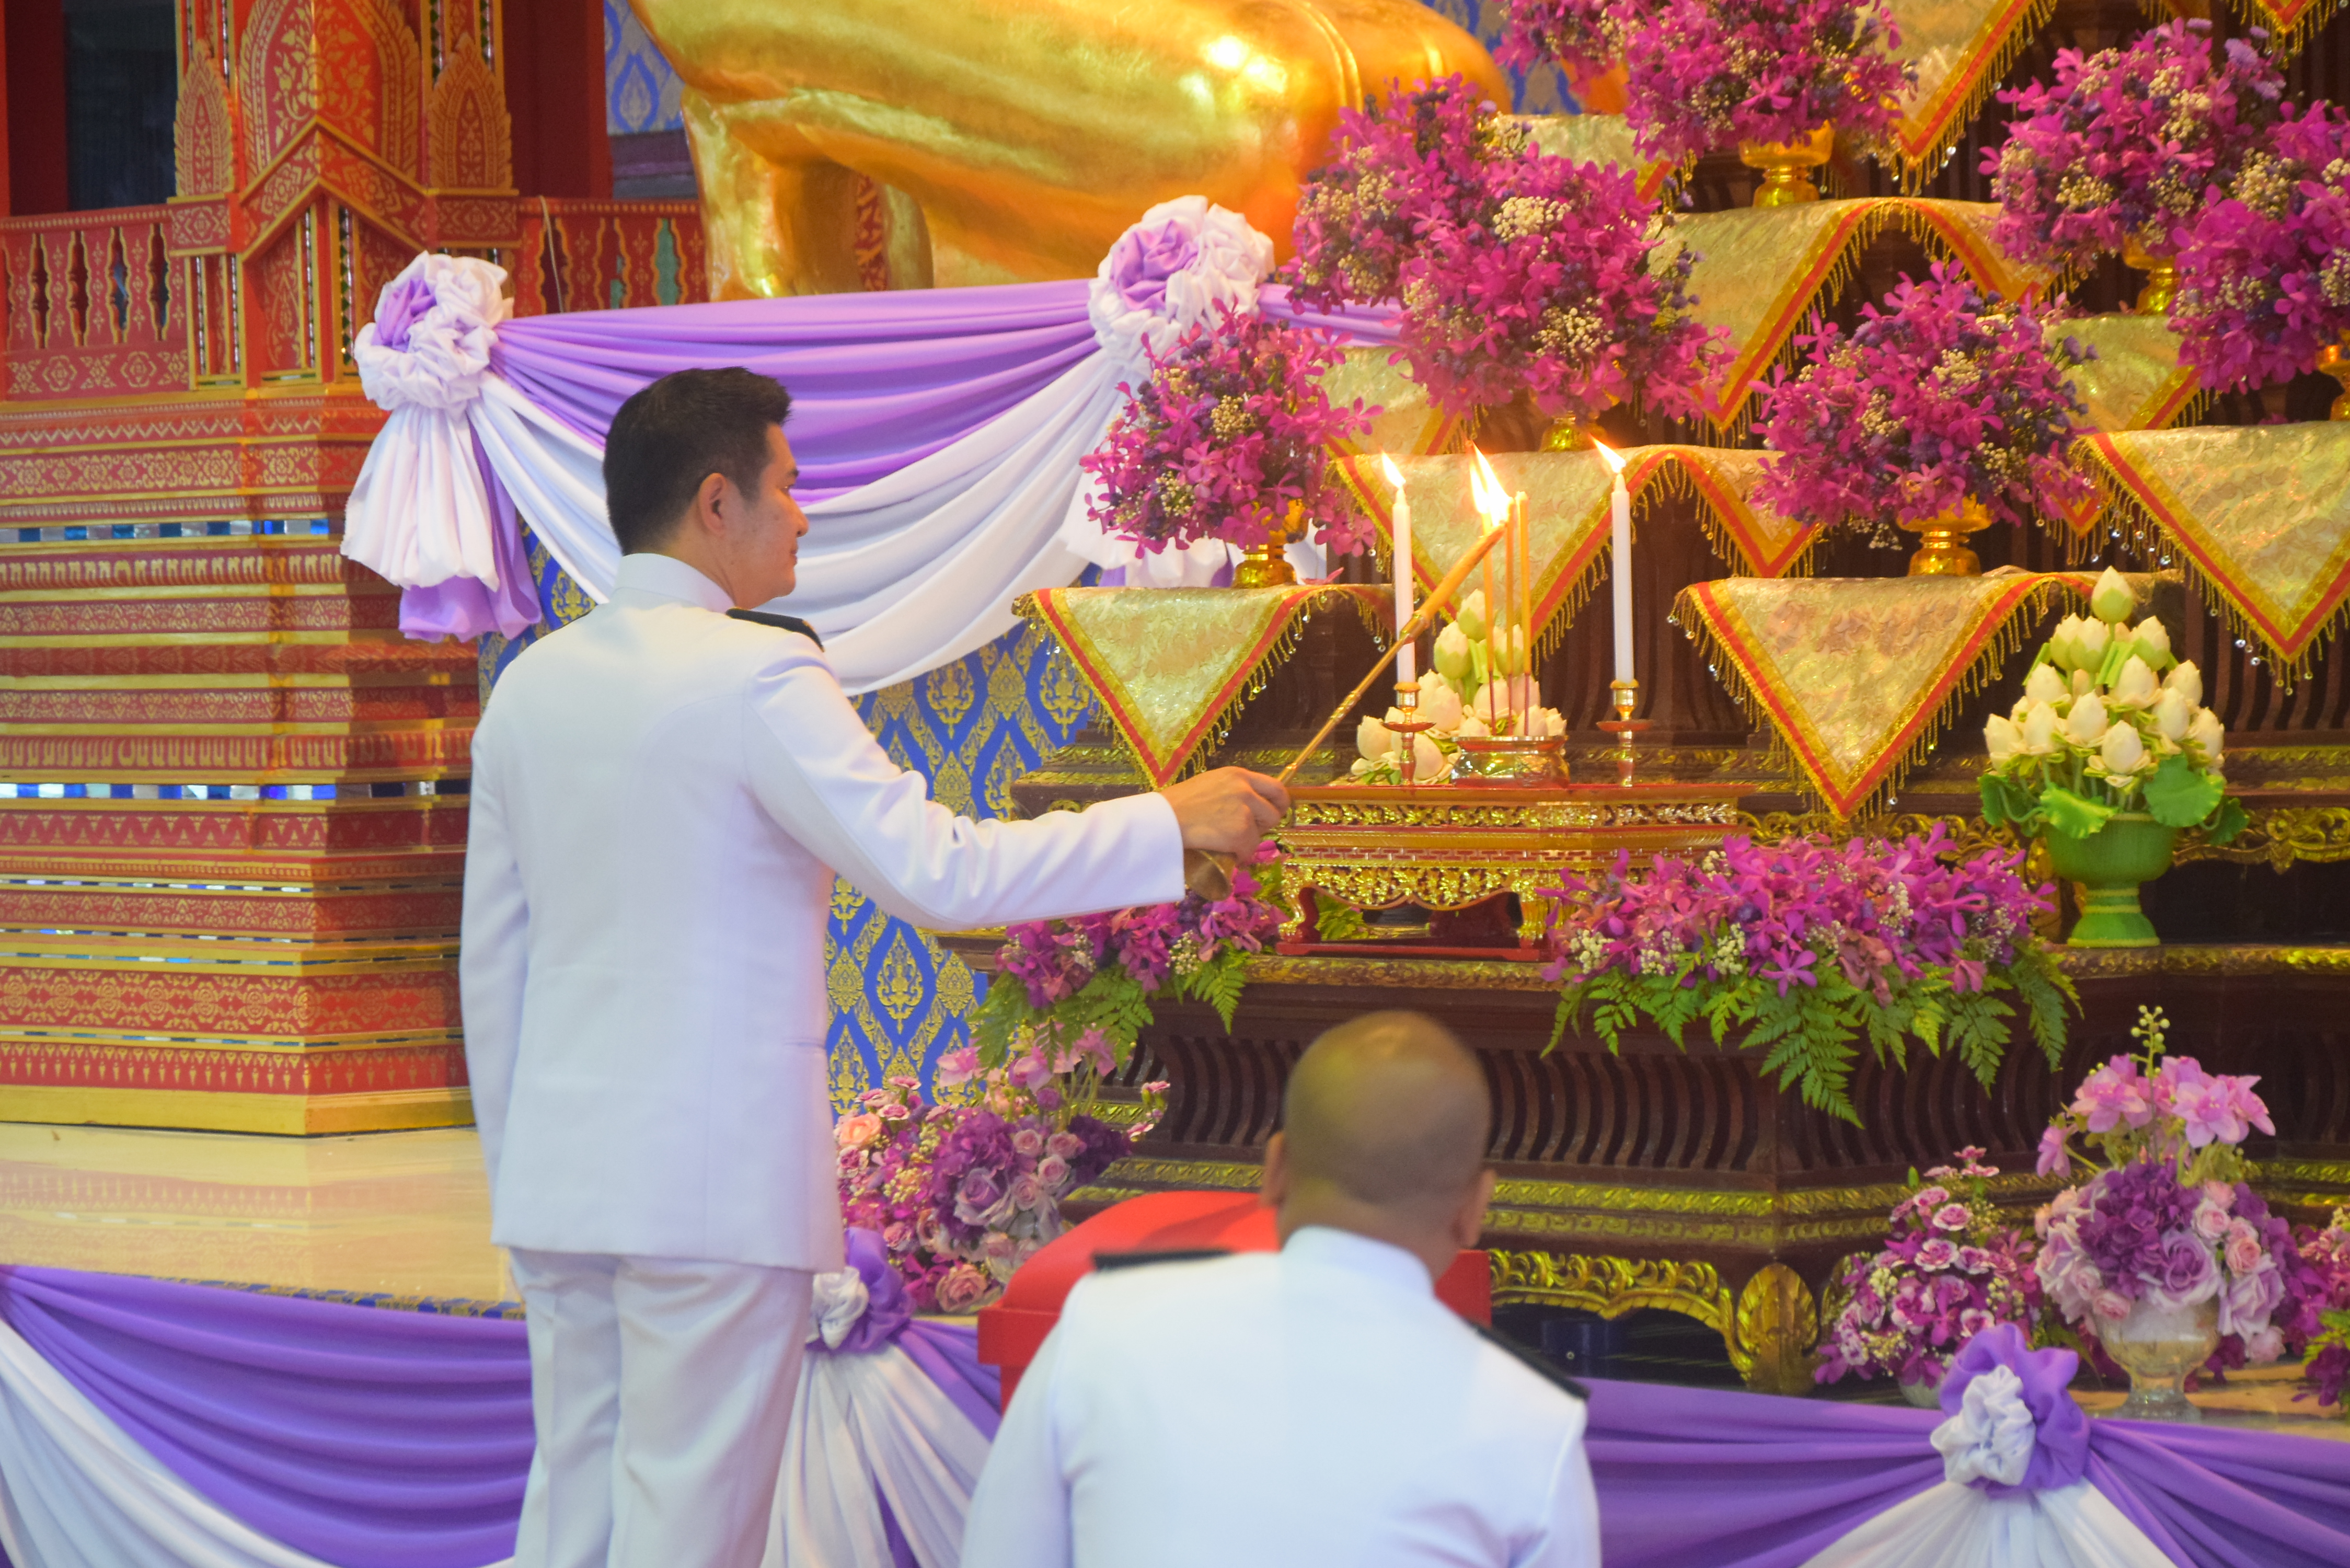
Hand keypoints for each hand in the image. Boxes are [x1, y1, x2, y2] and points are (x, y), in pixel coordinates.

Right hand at [1161, 767, 1287, 854]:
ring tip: (1225, 841)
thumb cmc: (1176, 804)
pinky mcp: (1240, 832)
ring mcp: (1244, 811)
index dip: (1278, 803)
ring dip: (1246, 842)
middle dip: (1262, 825)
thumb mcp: (1209, 785)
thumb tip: (1247, 807)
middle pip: (1273, 812)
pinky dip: (1237, 855)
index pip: (1275, 787)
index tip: (1273, 813)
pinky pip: (1248, 850)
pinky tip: (1221, 851)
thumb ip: (1231, 791)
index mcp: (1237, 775)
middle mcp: (1245, 789)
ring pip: (1260, 834)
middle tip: (1245, 832)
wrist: (1162, 820)